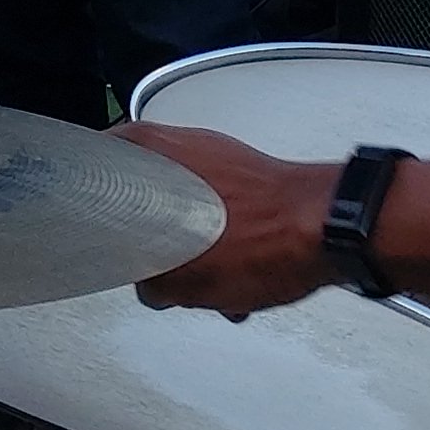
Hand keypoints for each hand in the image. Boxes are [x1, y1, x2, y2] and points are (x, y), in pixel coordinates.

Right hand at [116, 122, 341, 320]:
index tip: (97, 230)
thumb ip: (155, 284)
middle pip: (144, 191)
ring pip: (185, 203)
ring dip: (193, 241)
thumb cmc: (266, 238)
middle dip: (155, 235)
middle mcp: (184, 143)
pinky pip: (220, 206)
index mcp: (154, 151)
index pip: (97, 164)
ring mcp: (220, 155)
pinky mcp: (251, 174)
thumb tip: (152, 287)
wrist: (332, 229)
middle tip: (160, 266)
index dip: (97, 203)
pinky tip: (239, 274)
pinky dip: (223, 235)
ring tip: (212, 281)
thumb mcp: (189, 281)